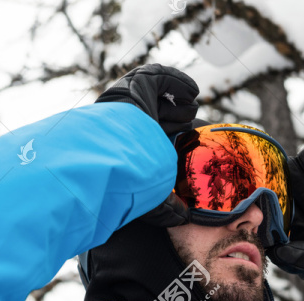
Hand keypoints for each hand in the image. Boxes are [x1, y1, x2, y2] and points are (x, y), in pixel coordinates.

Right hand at [96, 64, 199, 227]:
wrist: (112, 155)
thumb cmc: (128, 181)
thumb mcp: (153, 200)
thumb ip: (168, 208)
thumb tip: (184, 219)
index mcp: (133, 149)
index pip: (153, 141)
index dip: (172, 139)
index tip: (188, 143)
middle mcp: (131, 127)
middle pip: (157, 119)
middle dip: (176, 119)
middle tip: (191, 122)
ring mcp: (132, 106)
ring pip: (158, 98)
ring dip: (177, 102)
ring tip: (191, 106)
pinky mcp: (135, 88)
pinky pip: (158, 77)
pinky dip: (176, 81)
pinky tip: (192, 91)